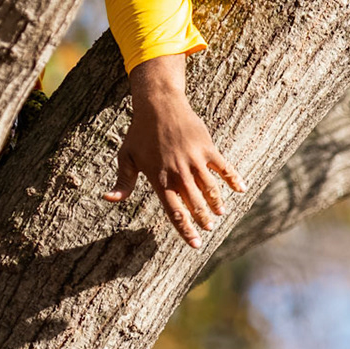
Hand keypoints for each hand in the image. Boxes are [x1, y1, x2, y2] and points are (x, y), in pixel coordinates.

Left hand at [102, 53, 244, 247]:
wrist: (158, 104)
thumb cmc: (140, 132)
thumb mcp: (126, 157)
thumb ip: (122, 182)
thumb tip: (108, 199)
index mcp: (160, 179)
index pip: (175, 211)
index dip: (186, 230)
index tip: (195, 244)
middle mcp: (179, 173)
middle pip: (194, 204)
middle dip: (202, 220)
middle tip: (208, 229)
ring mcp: (194, 160)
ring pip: (210, 189)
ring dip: (216, 204)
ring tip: (219, 214)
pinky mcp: (207, 148)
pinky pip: (223, 167)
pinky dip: (233, 178)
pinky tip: (241, 189)